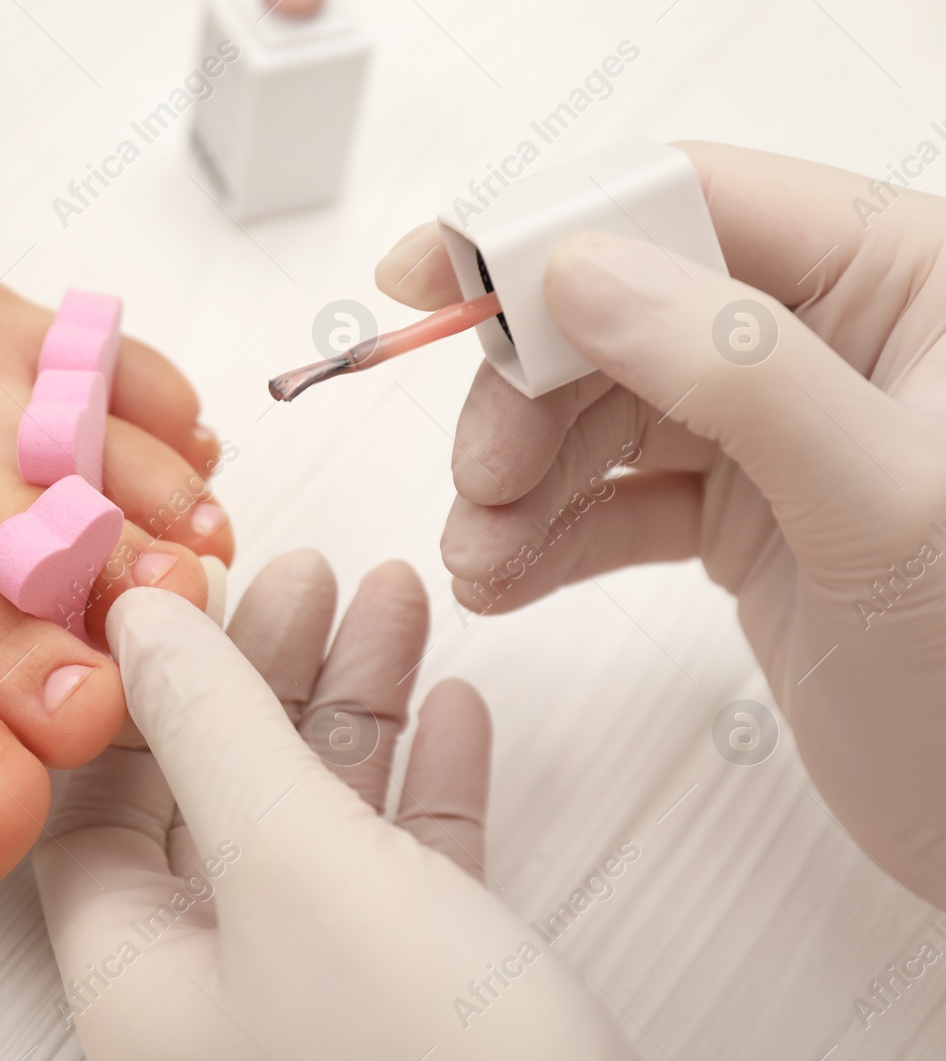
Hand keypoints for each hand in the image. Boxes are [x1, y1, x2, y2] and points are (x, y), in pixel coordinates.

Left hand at [35, 551, 637, 1060]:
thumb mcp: (295, 864)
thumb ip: (213, 726)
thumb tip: (140, 617)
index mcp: (138, 978)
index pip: (93, 803)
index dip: (136, 693)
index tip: (185, 593)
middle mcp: (217, 997)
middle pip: (214, 793)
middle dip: (267, 673)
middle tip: (311, 574)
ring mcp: (324, 1002)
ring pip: (319, 820)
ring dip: (358, 705)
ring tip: (396, 597)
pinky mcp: (427, 1009)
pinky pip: (407, 871)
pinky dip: (428, 785)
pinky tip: (458, 710)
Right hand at [376, 141, 945, 905]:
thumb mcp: (885, 502)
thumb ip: (741, 375)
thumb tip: (582, 274)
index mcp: (899, 279)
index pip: (694, 205)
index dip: (552, 231)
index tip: (435, 273)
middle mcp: (828, 339)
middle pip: (616, 314)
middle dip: (525, 398)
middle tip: (479, 476)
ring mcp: (778, 431)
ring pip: (598, 412)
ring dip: (519, 482)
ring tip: (481, 557)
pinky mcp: (742, 515)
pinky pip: (613, 500)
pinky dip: (546, 538)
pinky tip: (506, 580)